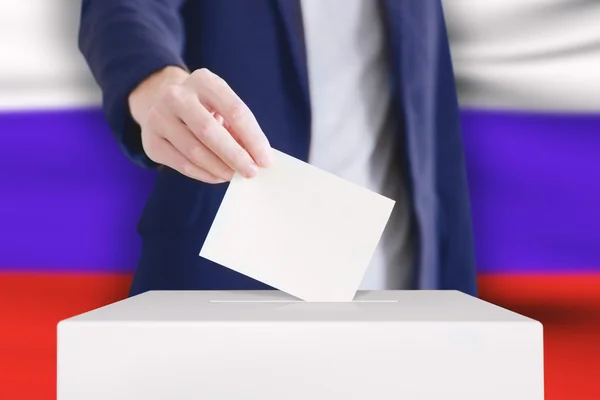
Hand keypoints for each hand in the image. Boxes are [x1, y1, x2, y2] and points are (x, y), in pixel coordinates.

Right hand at [128, 66, 272, 182]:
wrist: (161, 103)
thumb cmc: (204, 108)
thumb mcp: (222, 106)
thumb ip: (239, 129)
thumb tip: (257, 158)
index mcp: (204, 80)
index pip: (235, 111)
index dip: (253, 138)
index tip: (266, 160)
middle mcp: (177, 95)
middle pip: (210, 131)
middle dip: (235, 156)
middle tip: (251, 172)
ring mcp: (159, 117)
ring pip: (194, 151)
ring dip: (220, 168)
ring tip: (235, 175)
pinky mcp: (151, 141)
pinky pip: (182, 164)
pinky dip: (204, 174)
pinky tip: (218, 176)